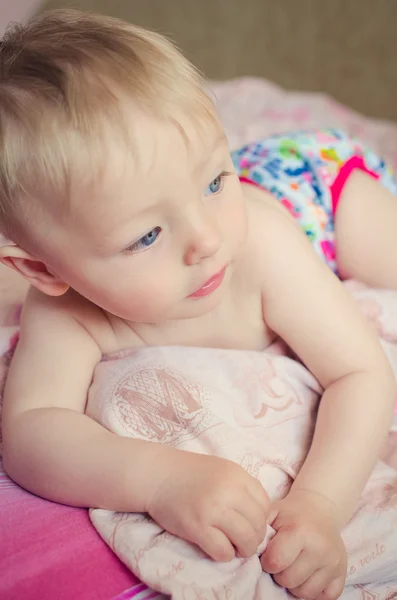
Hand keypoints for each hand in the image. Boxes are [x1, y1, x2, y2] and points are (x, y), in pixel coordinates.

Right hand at [147, 450, 269, 561]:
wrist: (157, 474)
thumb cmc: (190, 473)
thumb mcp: (222, 470)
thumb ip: (241, 487)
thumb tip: (261, 516)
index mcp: (237, 475)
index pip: (265, 505)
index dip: (261, 519)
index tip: (250, 524)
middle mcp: (228, 491)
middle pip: (258, 524)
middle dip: (255, 537)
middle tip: (243, 540)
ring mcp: (213, 509)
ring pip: (246, 540)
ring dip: (243, 549)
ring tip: (234, 547)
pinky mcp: (197, 527)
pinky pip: (223, 551)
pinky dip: (225, 555)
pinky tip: (217, 547)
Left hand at [260, 490, 346, 599]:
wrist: (320, 508)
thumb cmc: (290, 514)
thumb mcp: (272, 513)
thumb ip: (259, 530)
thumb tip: (248, 550)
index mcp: (301, 531)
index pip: (275, 562)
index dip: (267, 560)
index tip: (269, 553)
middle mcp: (321, 548)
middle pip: (289, 580)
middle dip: (280, 573)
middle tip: (282, 560)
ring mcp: (334, 563)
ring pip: (305, 593)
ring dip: (295, 584)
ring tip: (294, 566)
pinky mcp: (343, 574)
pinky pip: (324, 598)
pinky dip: (313, 591)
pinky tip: (308, 575)